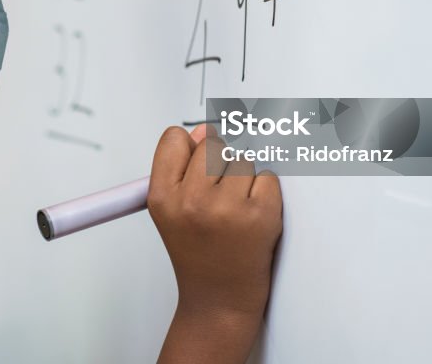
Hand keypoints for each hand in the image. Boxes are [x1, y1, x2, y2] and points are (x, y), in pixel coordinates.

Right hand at [148, 124, 282, 363]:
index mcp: (163, 198)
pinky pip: (268, 178)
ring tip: (235, 210)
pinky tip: (252, 217)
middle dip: (219, 164)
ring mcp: (227, 208)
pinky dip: (265, 194)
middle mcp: (192, 201)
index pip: (174, 138)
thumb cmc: (198, 254)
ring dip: (244, 180)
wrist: (219, 300)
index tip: (195, 165)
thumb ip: (181, 168)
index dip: (189, 149)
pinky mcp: (261, 216)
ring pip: (242, 160)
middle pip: (212, 144)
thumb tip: (202, 130)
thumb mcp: (171, 211)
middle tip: (218, 195)